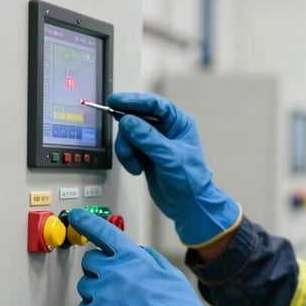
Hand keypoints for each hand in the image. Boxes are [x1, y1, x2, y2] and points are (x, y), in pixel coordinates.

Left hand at [69, 209, 243, 305]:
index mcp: (133, 259)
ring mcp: (103, 298)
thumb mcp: (171, 275)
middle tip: (111, 283)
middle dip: (97, 270)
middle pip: (89, 263)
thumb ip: (150, 260)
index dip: (87, 222)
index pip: (104, 232)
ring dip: (96, 297)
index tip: (77, 217)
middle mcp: (114, 274)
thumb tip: (139, 253)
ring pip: (85, 291)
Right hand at [108, 92, 240, 247]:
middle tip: (126, 144)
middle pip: (135, 117)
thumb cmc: (190, 181)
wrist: (187, 205)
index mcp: (178, 122)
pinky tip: (137, 169)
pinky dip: (127, 158)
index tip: (115, 101)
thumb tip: (128, 120)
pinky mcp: (144, 153)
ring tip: (135, 164)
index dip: (133, 100)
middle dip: (127, 132)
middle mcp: (165, 129)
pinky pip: (126, 147)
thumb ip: (148, 138)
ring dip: (126, 149)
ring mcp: (153, 141)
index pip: (153, 104)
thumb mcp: (169, 157)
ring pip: (127, 133)